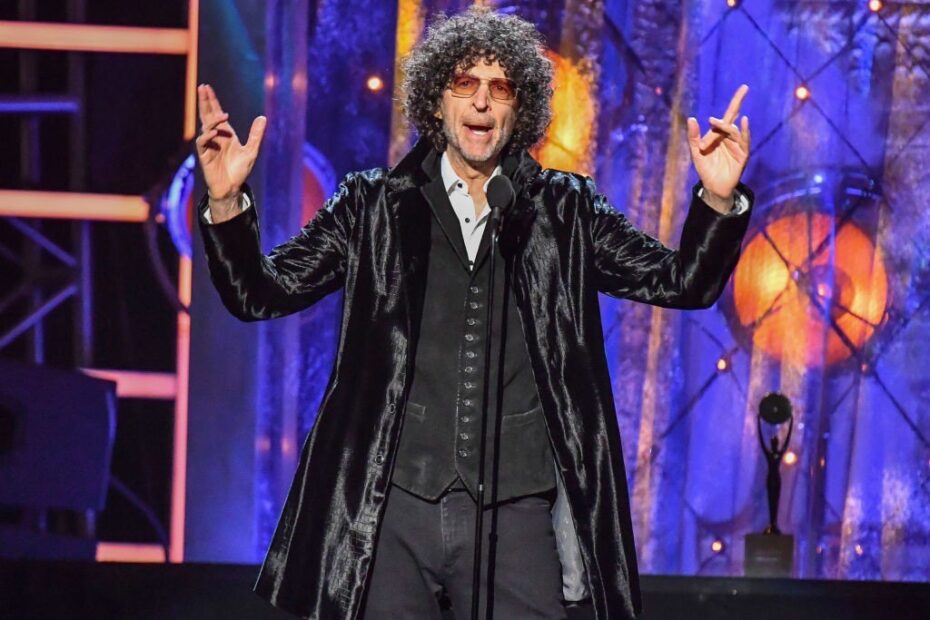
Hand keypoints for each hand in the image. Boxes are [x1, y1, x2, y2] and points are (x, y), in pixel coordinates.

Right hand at [196, 83, 266, 202]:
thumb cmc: (240, 170)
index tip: (207, 88)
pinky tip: (214, 132)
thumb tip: (262, 117)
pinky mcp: (205, 155)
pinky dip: (207, 136)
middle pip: (207, 115)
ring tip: (223, 115)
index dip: (212, 101)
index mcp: (225, 134)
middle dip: (205, 102)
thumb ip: (256, 135)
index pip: (216, 113)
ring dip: (213, 119)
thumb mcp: (252, 151)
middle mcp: (215, 137)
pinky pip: (203, 142)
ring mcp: (209, 145)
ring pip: (206, 127)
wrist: (232, 187)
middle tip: (202, 88)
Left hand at [686, 84, 750, 210]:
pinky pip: (744, 141)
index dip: (734, 102)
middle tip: (741, 91)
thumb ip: (693, 137)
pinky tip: (744, 122)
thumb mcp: (696, 152)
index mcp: (719, 134)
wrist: (713, 187)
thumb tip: (691, 118)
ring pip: (733, 131)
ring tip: (716, 124)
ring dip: (725, 128)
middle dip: (738, 101)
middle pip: (732, 118)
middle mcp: (729, 137)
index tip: (711, 119)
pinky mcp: (742, 155)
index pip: (727, 115)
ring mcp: (737, 145)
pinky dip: (744, 132)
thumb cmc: (705, 168)